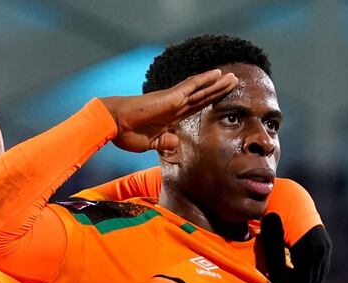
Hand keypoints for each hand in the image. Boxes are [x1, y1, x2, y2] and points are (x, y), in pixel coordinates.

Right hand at [100, 69, 236, 151]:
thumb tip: (175, 141)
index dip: (208, 102)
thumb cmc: (126, 133)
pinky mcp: (171, 97)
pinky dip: (205, 79)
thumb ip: (164, 142)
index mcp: (170, 117)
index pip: (194, 107)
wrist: (113, 124)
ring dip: (217, 83)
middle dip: (218, 90)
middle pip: (201, 96)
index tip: (221, 99)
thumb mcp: (150, 143)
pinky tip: (217, 73)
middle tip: (234, 82)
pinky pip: (192, 86)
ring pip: (200, 89)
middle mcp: (174, 106)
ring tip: (232, 77)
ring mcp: (173, 100)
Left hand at [256, 213, 331, 282]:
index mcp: (310, 244)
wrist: (290, 197)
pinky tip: (292, 273)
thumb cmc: (276, 213)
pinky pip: (319, 270)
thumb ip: (273, 254)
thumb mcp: (271, 234)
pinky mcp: (325, 247)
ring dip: (301, 282)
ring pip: (317, 277)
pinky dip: (307, 275)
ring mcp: (326, 247)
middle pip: (311, 281)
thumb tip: (275, 280)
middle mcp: (322, 247)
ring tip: (284, 281)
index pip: (303, 279)